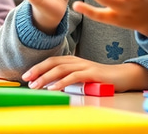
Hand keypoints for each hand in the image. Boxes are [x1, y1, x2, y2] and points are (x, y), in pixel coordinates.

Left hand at [22, 56, 147, 92]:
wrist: (121, 76)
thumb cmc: (100, 78)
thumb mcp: (81, 77)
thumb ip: (68, 78)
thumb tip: (49, 85)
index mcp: (73, 60)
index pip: (52, 61)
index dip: (38, 67)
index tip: (26, 75)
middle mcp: (77, 60)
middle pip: (54, 63)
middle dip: (38, 70)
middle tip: (26, 79)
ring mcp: (85, 66)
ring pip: (61, 69)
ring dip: (46, 77)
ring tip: (36, 86)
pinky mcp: (92, 73)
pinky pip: (74, 76)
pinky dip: (61, 82)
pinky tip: (53, 88)